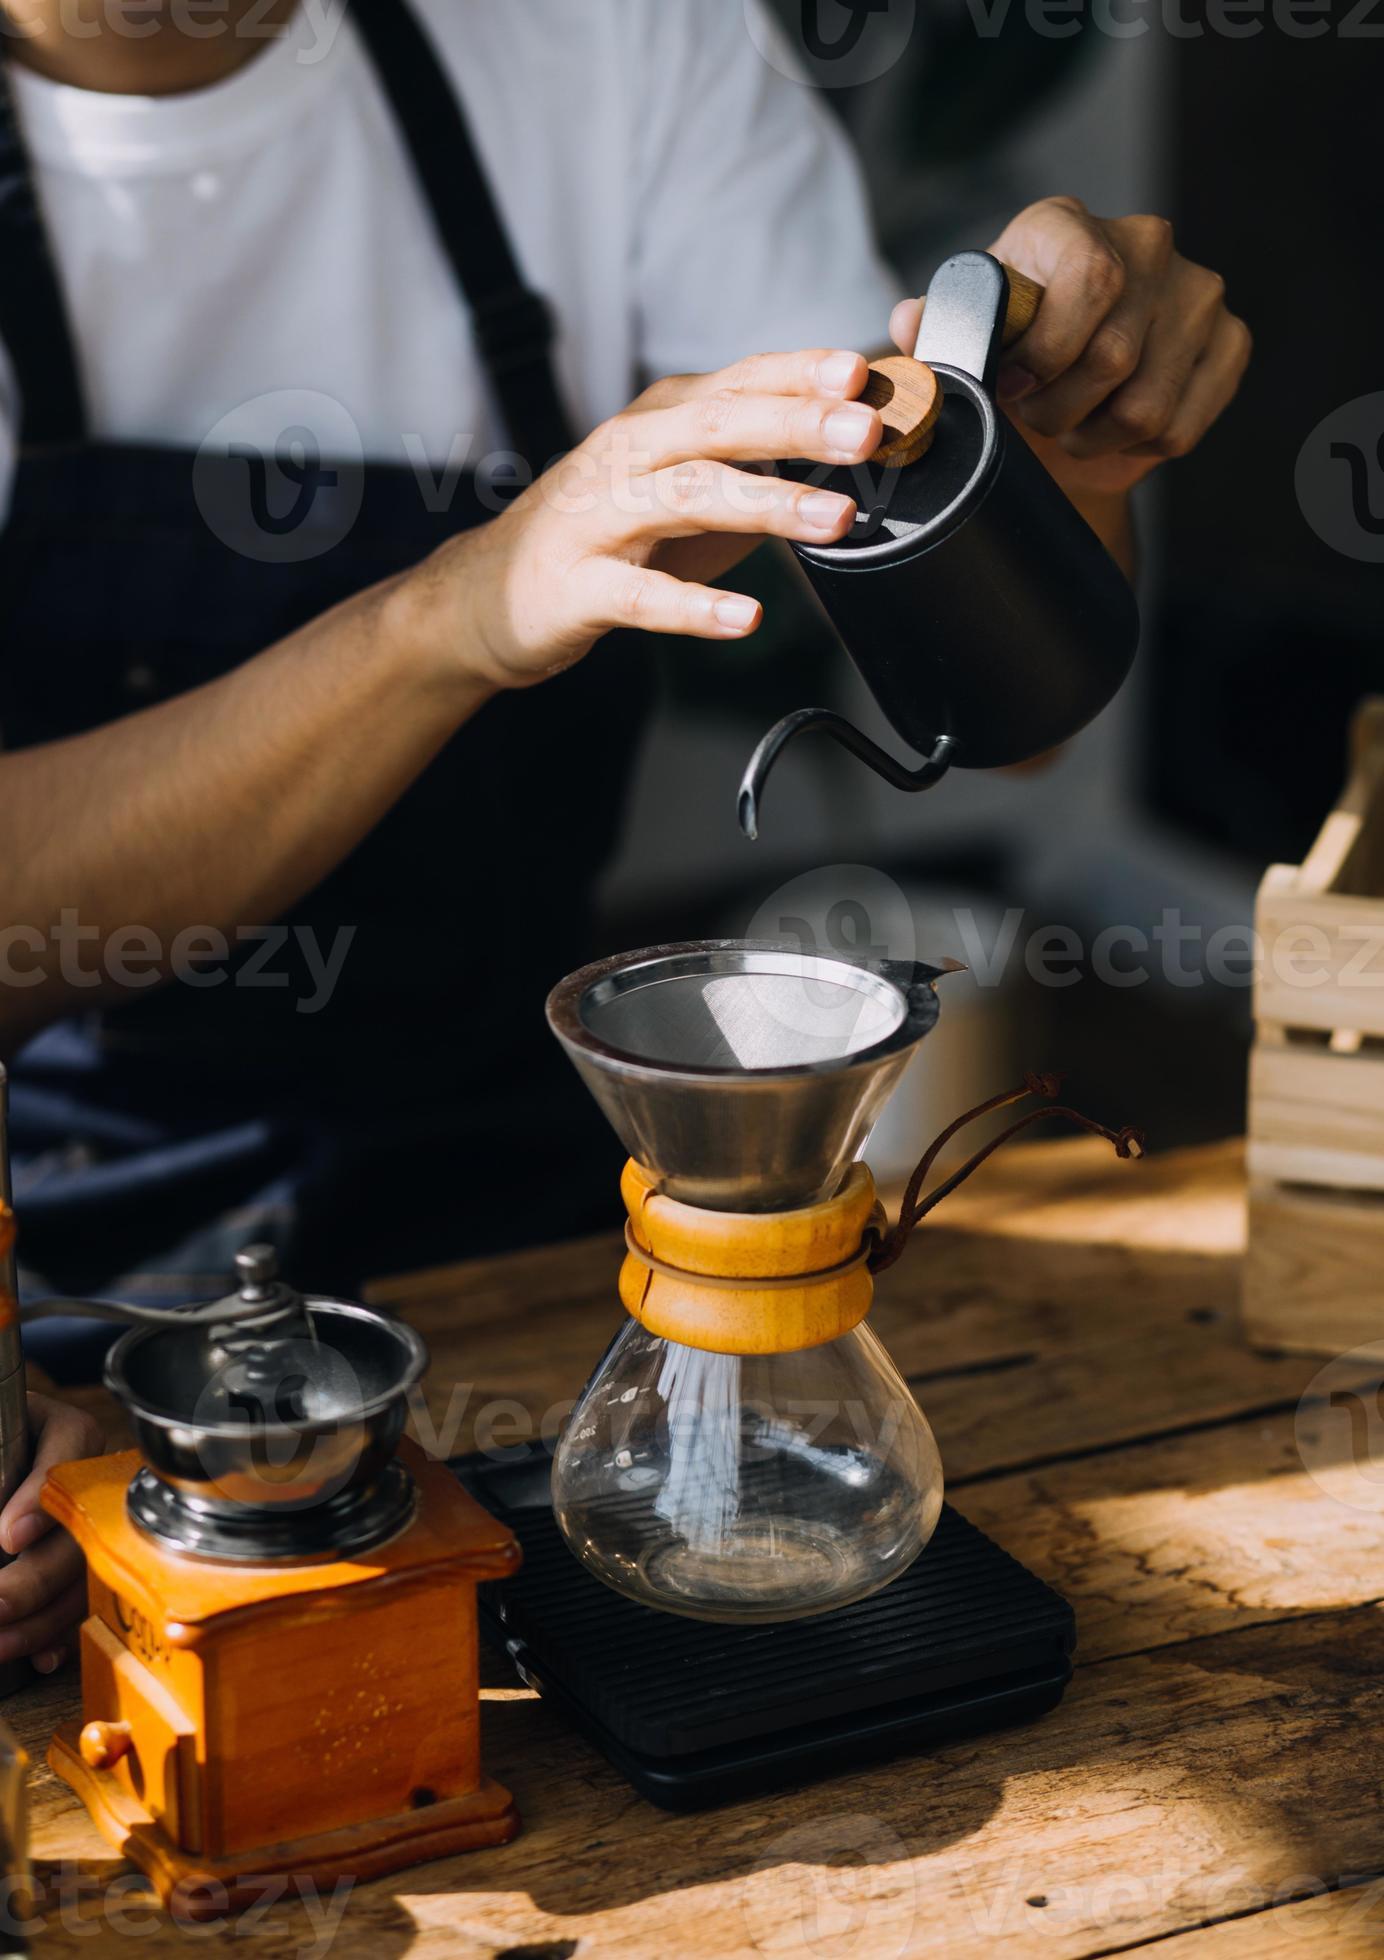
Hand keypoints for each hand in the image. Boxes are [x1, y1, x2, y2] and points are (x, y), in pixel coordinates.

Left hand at [0, 1393, 103, 1673]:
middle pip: (79, 1536)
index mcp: (67, 1433)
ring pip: (84, 1579)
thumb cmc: (2, 1437)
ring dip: (41, 1621)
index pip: (63, 1467)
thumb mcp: (0, 1436)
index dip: (38, 1506)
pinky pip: (79, 1605)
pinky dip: (56, 1636)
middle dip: (33, 1581)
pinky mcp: (79, 1565)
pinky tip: (39, 1656)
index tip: (8, 1535)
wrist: (5, 1449)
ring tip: (0, 1643)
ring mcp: (90, 1524)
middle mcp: (89, 1479)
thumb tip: (4, 1531)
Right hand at [398, 351, 880, 689]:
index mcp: (659, 422)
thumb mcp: (681, 481)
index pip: (736, 382)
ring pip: (686, 497)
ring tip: (834, 519)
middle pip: (716, 426)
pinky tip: (747, 617)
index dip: (798, 373)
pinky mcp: (578, 586)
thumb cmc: (604, 534)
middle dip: (795, 423)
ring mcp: (598, 519)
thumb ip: (756, 462)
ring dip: (765, 504)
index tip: (862, 369)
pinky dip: (695, 606)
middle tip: (864, 430)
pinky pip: (641, 595)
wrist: (489, 593)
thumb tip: (855, 443)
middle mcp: (627, 456)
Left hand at [889, 197, 1250, 497]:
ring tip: (1070, 425)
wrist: (1067, 394)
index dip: (1047, 352)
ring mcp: (1198, 292)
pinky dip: (1138, 448)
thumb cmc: (1012, 355)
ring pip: (1146, 404)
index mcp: (1067, 226)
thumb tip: (912, 320)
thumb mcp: (966, 340)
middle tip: (1036, 416)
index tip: (1013, 387)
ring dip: (1094, 436)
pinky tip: (1112, 429)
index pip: (1090, 278)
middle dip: (1059, 410)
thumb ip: (939, 329)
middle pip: (1113, 356)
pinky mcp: (1230, 341)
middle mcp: (1145, 243)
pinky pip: (1180, 426)